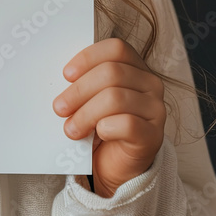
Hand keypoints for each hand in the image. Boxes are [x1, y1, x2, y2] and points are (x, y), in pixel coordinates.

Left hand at [52, 38, 165, 197]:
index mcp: (135, 67)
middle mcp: (150, 84)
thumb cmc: (100, 126)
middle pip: (111, 73)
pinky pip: (127, 124)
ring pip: (115, 98)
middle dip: (79, 91)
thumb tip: (59, 79)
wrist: (115, 166)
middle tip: (59, 108)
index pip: (116, 49)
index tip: (66, 75)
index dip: (88, 58)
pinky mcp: (153, 135)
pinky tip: (98, 134)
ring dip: (85, 114)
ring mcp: (155, 109)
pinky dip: (106, 128)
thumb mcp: (91, 99)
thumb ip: (83, 84)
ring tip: (70, 129)